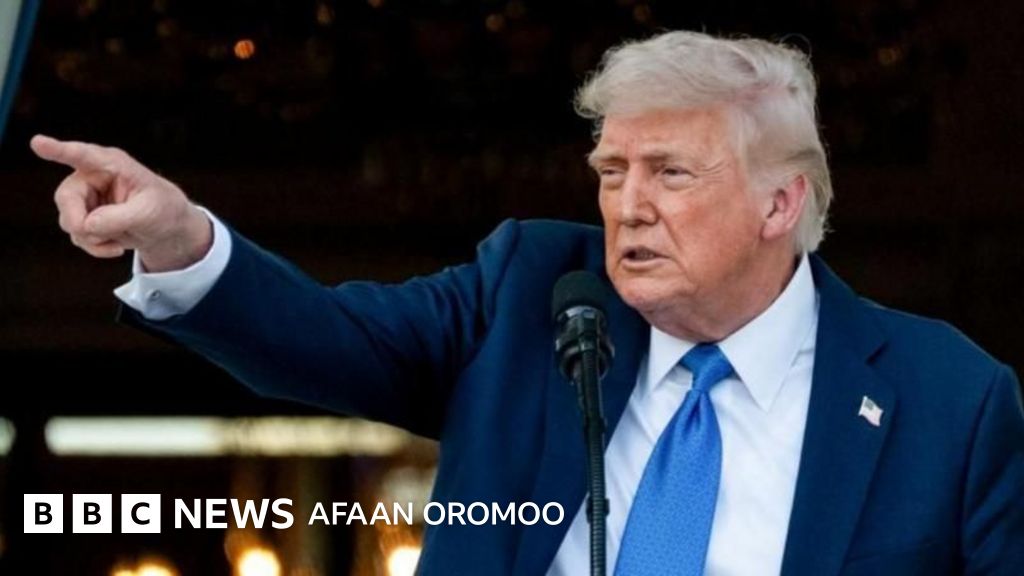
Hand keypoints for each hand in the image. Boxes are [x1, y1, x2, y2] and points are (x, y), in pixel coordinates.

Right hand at [31, 134, 212, 271]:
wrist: (166, 226)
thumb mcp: (148, 213)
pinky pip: (77, 235)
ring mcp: (85, 197)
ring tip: (119, 240)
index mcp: (112, 164)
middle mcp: (92, 176)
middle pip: (66, 198)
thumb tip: (87, 225)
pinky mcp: (83, 216)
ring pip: (69, 221)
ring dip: (93, 238)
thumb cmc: (162, 208)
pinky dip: (95, 246)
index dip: (58, 150)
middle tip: (96, 234)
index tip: (38, 143)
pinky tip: (115, 246)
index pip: (82, 155)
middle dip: (79, 222)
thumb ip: (118, 218)